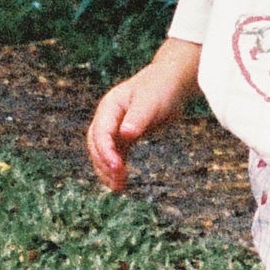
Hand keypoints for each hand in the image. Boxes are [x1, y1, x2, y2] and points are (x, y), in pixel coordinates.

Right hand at [86, 44, 194, 191]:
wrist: (172, 82)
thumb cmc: (161, 88)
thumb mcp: (150, 102)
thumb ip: (138, 118)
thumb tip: (125, 135)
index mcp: (109, 107)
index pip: (100, 132)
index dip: (106, 152)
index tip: (117, 168)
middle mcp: (108, 118)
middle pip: (97, 145)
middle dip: (105, 164)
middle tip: (118, 181)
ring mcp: (115, 127)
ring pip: (104, 152)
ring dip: (108, 170)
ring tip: (118, 188)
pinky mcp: (125, 136)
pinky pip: (116, 154)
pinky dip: (117, 168)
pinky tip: (122, 183)